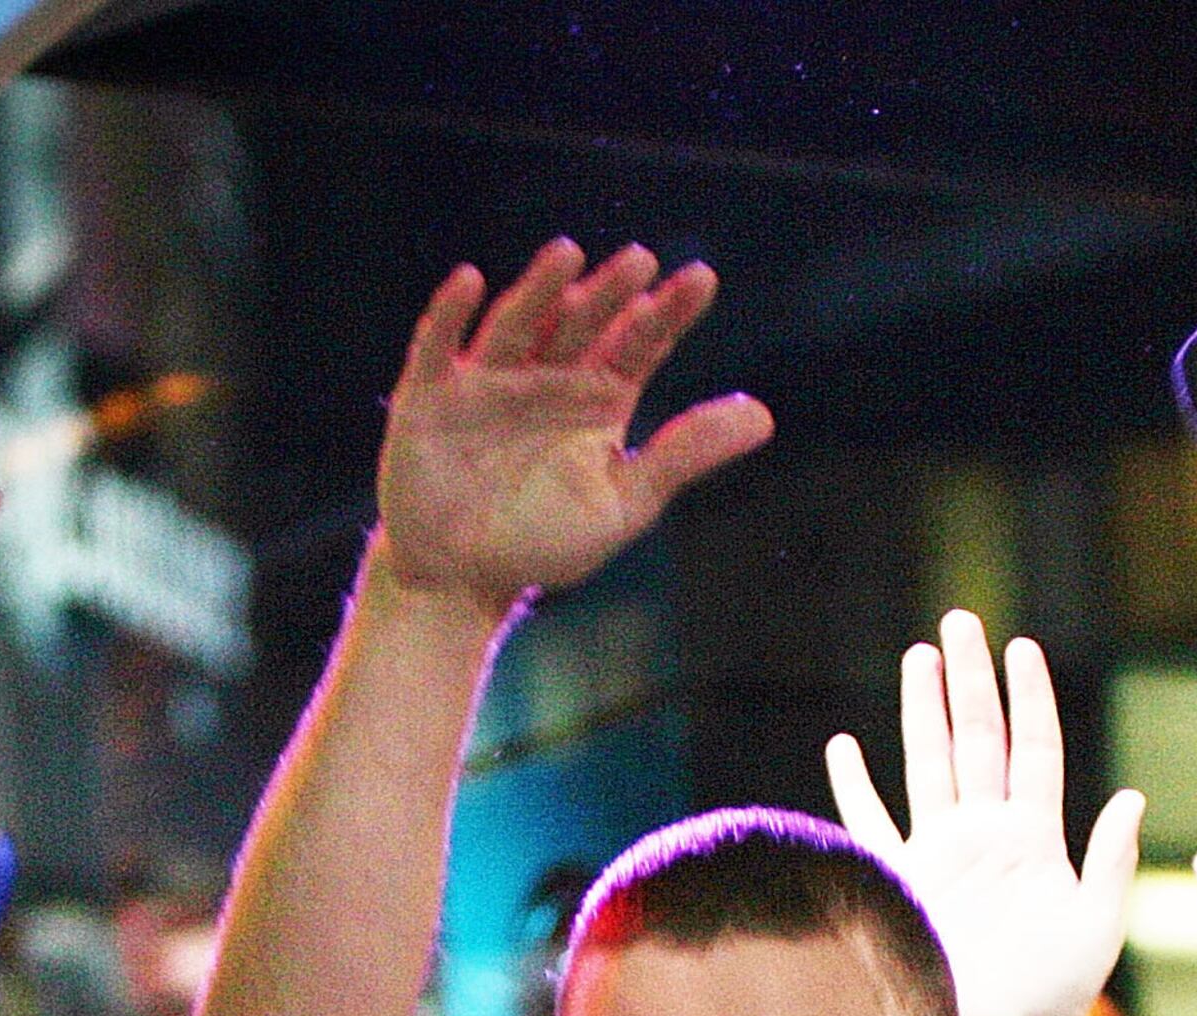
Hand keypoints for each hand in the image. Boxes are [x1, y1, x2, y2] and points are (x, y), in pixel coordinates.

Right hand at [372, 241, 771, 613]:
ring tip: (569, 254)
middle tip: (641, 260)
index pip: (639, 344)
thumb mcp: (625, 501)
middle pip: (582, 324)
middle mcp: (546, 378)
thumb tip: (764, 416)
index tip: (701, 280)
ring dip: (541, 290)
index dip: (667, 313)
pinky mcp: (431, 397)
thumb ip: (684, 454)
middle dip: (609, 293)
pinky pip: (438, 347)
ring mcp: (486, 382)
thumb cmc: (543, 542)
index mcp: (597, 399)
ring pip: (518, 325)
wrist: (461, 579)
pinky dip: (451, 314)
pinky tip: (472, 281)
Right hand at [829, 610, 1144, 1015]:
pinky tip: (844, 747)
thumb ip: (1112, 862)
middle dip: (970, 681)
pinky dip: (854, 787)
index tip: (1023, 649)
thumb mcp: (1097, 928)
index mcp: (1036, 838)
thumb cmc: (1055, 995)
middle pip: (977, 739)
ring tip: (920, 656)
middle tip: (962, 623)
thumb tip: (1131, 797)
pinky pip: (872, 823)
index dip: (1029, 700)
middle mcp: (986, 834)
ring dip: (922, 711)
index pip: (1033, 750)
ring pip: (928, 763)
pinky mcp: (903, 881)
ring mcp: (941, 853)